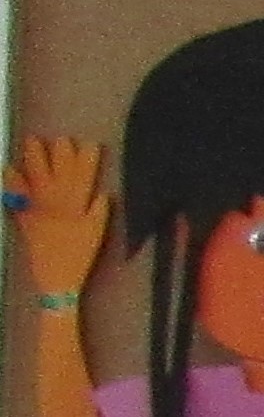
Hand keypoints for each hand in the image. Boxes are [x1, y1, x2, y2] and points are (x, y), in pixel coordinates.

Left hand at [9, 134, 108, 299]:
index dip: (86, 160)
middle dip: (59, 154)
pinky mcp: (24, 218)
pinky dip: (12, 183)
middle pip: (58, 173)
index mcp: (77, 207)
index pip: (83, 177)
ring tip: (32, 142)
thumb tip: (103, 193)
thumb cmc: (80, 257)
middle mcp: (57, 204)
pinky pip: (17, 196)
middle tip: (58, 138)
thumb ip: (99, 212)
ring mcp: (38, 209)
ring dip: (34, 160)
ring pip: (36, 178)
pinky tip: (9, 169)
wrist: (56, 278)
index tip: (89, 144)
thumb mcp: (97, 235)